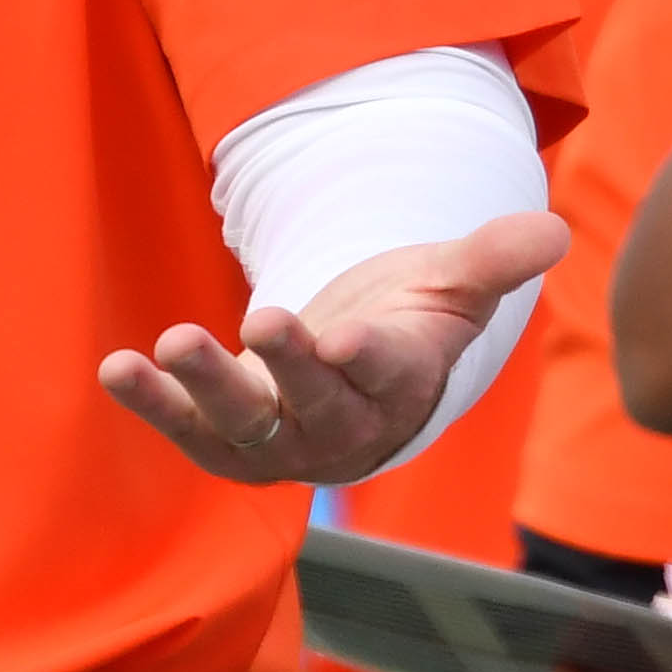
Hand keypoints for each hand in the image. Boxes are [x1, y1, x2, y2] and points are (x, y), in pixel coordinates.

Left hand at [98, 211, 567, 488]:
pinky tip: (115, 368)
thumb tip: (555, 229)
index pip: (386, 373)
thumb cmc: (412, 316)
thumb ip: (495, 257)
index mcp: (402, 381)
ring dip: (201, 390)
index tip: (341, 338)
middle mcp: (343, 424)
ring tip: (167, 343)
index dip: (365, 358)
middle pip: (315, 404)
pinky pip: (191, 431)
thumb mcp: (455, 280)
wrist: (359, 373)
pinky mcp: (232, 442)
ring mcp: (284, 440)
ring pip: (245, 427)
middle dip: (287, 367)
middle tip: (259, 317)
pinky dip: (153, 404)